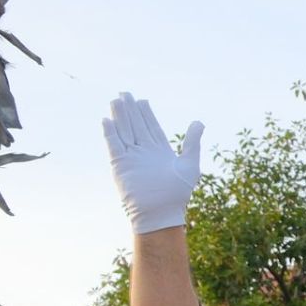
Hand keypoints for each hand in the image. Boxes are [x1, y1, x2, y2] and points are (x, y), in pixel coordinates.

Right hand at [102, 93, 202, 233]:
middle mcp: (145, 152)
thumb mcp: (190, 164)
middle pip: (136, 125)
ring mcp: (132, 157)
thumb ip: (192, 142)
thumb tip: (198, 122)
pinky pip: (113, 145)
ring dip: (120, 116)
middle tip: (124, 93)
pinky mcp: (120, 164)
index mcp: (161, 151)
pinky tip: (106, 120)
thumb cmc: (177, 193)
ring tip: (116, 100)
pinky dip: (110, 133)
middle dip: (131, 110)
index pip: (151, 127)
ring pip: (124, 131)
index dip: (146, 113)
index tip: (142, 100)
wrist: (161, 212)